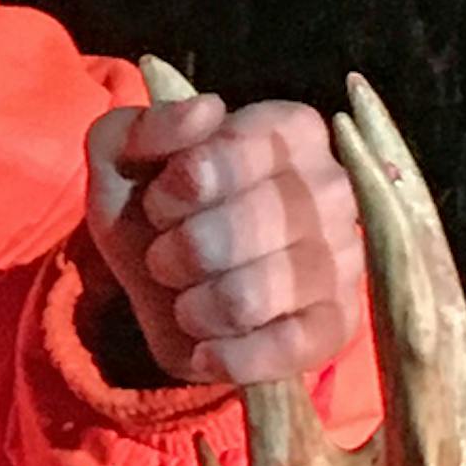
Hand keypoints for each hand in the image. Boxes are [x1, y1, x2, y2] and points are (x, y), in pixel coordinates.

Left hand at [83, 90, 365, 387]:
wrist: (161, 288)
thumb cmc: (153, 210)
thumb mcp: (122, 157)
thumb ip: (148, 125)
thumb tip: (206, 111)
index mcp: (293, 132)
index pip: (240, 148)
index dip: (184, 183)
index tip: (161, 201)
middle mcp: (333, 189)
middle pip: (246, 225)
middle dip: (179, 251)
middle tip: (167, 258)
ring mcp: (342, 260)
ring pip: (253, 295)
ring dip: (194, 305)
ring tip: (187, 301)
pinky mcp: (335, 326)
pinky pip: (284, 349)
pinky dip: (224, 355)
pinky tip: (205, 346)